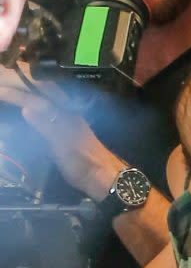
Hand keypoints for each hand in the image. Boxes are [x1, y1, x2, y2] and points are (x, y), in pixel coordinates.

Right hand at [0, 63, 120, 198]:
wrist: (104, 179)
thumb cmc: (83, 162)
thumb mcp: (62, 144)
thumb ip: (45, 125)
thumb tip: (26, 106)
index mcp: (66, 111)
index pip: (40, 90)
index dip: (20, 87)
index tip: (1, 88)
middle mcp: (66, 112)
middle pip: (41, 94)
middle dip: (21, 89)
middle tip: (2, 88)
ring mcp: (66, 123)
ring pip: (43, 104)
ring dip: (26, 98)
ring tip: (7, 95)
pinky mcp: (64, 135)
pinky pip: (46, 117)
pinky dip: (34, 112)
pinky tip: (25, 113)